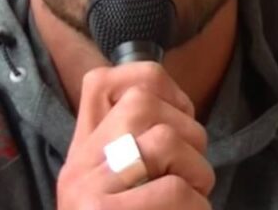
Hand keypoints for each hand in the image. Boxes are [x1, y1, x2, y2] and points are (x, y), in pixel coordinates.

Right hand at [56, 62, 214, 208]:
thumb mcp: (117, 182)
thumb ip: (135, 146)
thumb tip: (180, 114)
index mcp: (83, 149)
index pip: (105, 80)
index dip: (155, 87)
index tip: (179, 124)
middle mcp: (79, 162)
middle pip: (142, 102)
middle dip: (187, 134)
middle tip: (192, 175)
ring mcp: (87, 185)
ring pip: (164, 140)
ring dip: (197, 174)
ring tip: (190, 201)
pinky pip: (173, 189)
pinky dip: (196, 205)